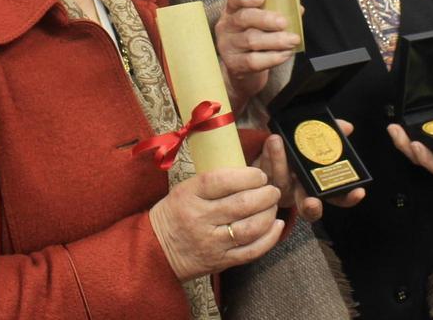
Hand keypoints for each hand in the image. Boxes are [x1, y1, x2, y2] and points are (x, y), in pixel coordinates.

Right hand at [148, 167, 284, 279]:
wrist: (155, 251)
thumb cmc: (174, 214)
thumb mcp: (183, 189)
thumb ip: (211, 182)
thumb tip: (246, 172)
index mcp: (189, 195)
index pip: (222, 181)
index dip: (247, 176)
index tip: (259, 174)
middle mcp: (200, 219)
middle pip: (241, 204)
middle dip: (265, 194)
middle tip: (272, 189)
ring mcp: (211, 242)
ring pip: (250, 228)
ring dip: (269, 214)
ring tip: (273, 205)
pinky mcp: (221, 261)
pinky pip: (251, 251)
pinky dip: (269, 238)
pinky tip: (276, 226)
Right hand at [214, 0, 299, 104]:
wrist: (243, 66)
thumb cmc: (255, 36)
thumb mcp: (261, 21)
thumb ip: (278, 12)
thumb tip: (299, 9)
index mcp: (233, 9)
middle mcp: (227, 26)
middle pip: (244, 18)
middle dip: (266, 19)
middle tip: (284, 23)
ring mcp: (228, 46)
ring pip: (251, 40)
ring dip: (275, 40)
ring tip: (293, 40)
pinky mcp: (234, 64)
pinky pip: (253, 60)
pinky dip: (272, 57)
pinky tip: (285, 54)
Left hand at [255, 120, 364, 221]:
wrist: (269, 145)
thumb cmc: (297, 148)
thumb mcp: (314, 140)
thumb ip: (331, 134)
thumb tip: (346, 127)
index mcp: (316, 185)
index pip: (337, 198)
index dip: (348, 198)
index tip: (358, 192)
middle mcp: (299, 191)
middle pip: (307, 207)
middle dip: (311, 206)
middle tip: (313, 202)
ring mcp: (280, 189)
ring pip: (281, 183)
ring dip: (280, 162)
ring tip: (278, 140)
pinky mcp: (262, 182)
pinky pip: (265, 172)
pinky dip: (268, 155)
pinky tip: (270, 141)